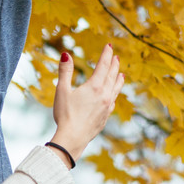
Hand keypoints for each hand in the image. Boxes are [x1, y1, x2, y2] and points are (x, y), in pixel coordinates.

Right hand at [48, 44, 124, 165]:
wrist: (73, 137)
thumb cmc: (65, 114)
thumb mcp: (62, 90)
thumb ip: (65, 71)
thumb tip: (66, 54)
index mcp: (94, 86)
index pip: (103, 65)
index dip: (106, 54)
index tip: (109, 46)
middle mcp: (104, 94)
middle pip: (112, 76)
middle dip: (114, 65)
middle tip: (116, 57)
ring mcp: (107, 106)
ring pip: (116, 88)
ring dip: (118, 79)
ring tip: (121, 74)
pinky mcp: (106, 116)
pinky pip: (114, 100)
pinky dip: (115, 93)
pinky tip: (113, 95)